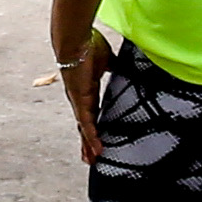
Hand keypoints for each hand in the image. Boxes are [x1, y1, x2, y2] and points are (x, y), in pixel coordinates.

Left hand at [61, 37, 107, 166]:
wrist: (77, 40)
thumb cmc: (89, 45)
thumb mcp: (107, 60)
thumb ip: (114, 66)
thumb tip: (125, 65)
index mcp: (88, 90)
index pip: (91, 113)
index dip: (93, 127)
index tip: (96, 138)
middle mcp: (81, 99)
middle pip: (85, 126)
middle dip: (87, 143)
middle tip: (89, 158)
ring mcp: (79, 101)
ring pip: (84, 129)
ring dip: (87, 145)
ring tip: (91, 160)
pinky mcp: (80, 101)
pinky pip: (86, 124)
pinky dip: (91, 137)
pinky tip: (95, 149)